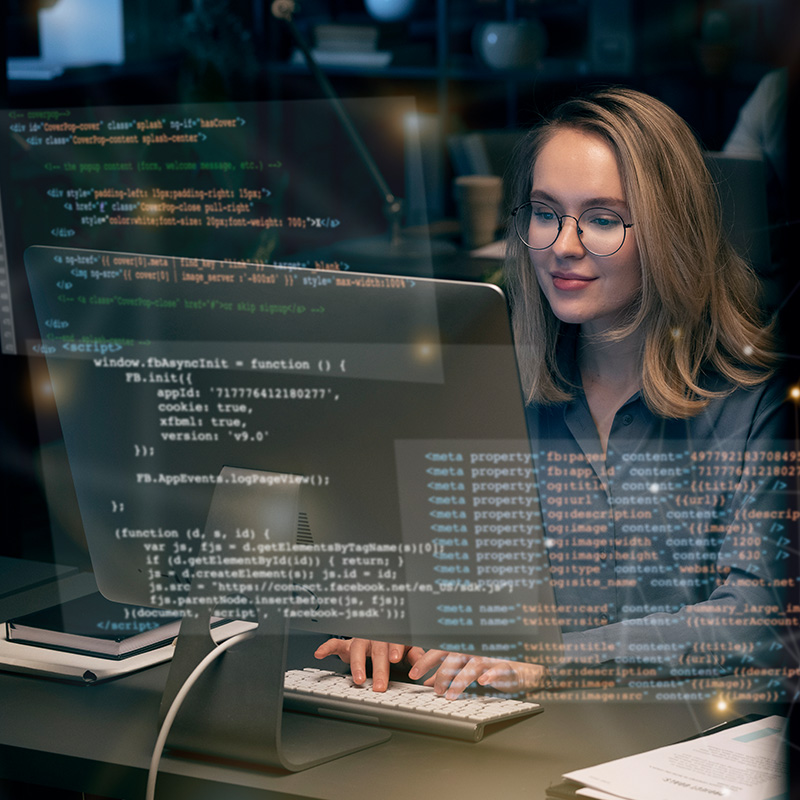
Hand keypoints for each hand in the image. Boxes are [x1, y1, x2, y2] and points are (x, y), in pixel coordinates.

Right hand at [314, 638, 425, 691]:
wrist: (380, 630)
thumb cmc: (394, 643)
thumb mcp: (407, 648)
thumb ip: (414, 654)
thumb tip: (422, 664)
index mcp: (391, 637)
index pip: (394, 641)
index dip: (394, 649)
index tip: (394, 659)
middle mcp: (375, 637)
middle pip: (376, 650)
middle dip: (378, 668)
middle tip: (379, 685)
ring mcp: (360, 640)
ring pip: (357, 648)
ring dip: (357, 663)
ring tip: (358, 679)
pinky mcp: (347, 645)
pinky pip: (335, 644)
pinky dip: (326, 647)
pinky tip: (319, 653)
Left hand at [408, 650, 549, 698]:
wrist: (519, 666)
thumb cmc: (489, 665)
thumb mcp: (465, 668)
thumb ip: (447, 673)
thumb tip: (427, 682)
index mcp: (462, 649)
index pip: (440, 650)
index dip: (425, 661)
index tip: (412, 673)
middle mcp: (474, 650)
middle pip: (454, 657)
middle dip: (442, 673)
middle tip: (435, 690)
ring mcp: (490, 656)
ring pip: (472, 665)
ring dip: (460, 680)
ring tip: (451, 695)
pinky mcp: (505, 666)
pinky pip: (498, 669)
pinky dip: (490, 674)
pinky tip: (483, 681)